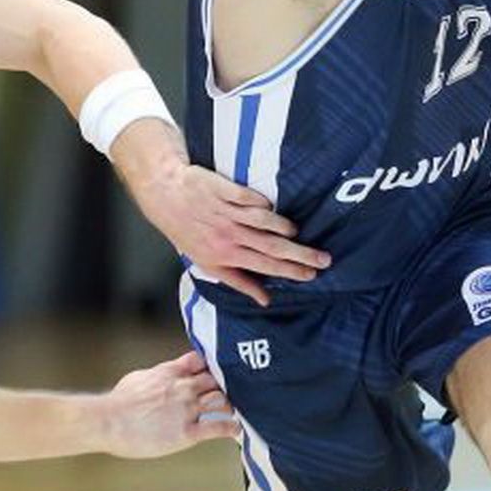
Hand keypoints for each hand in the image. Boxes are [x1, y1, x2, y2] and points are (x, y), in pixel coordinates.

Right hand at [99, 351, 239, 457]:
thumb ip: (160, 374)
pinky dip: (230, 427)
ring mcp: (187, 409)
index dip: (213, 364)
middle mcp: (183, 387)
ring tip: (234, 409)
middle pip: (216, 380)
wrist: (109, 421)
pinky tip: (236, 428)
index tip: (219, 370)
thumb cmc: (118, 402)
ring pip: (221, 400)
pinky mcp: (187, 432)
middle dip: (225, 385)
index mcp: (171, 372)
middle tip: (233, 392)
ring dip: (230, 405)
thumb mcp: (140, 377)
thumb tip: (168, 373)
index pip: (201, 360)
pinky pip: (217, 427)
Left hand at [124, 139, 330, 305]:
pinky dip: (262, 202)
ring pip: (261, 222)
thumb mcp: (209, 264)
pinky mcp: (223, 190)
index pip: (265, 267)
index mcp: (226, 256)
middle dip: (299, 255)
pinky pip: (247, 197)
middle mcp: (228, 236)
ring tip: (298, 232)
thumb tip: (265, 300)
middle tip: (324, 259)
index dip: (290, 272)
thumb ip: (239, 282)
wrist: (166, 196)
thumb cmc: (189, 232)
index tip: (312, 275)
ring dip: (281, 227)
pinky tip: (274, 207)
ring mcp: (225, 213)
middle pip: (270, 247)